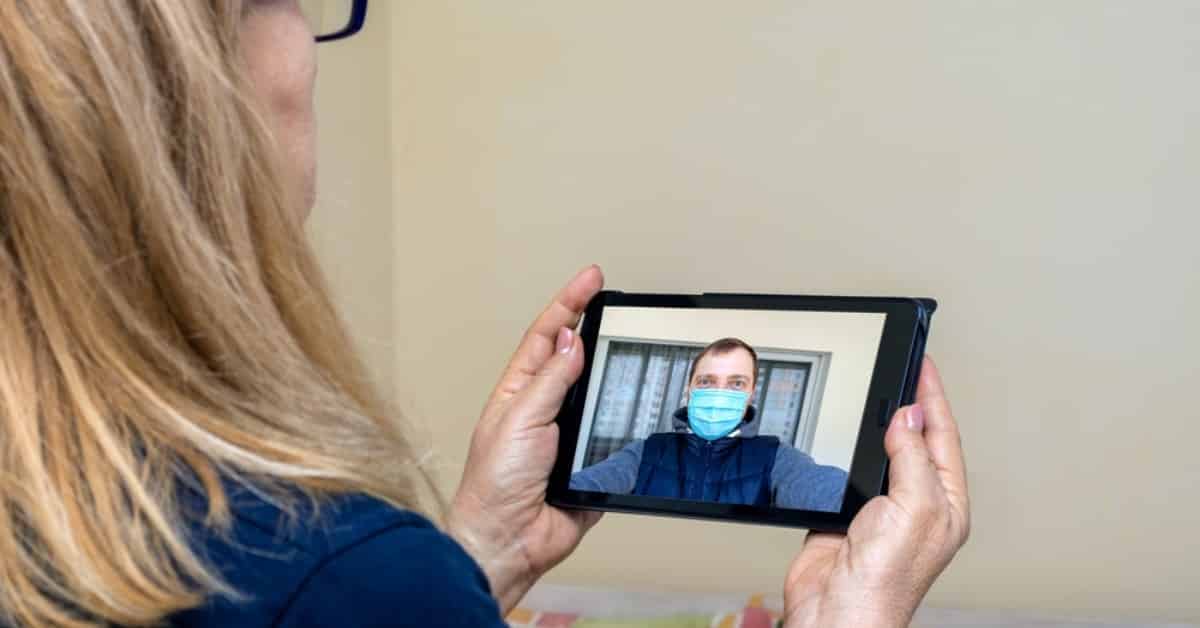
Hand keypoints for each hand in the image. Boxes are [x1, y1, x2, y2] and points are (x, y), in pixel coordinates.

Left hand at [447, 265, 604, 612]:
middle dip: (598, 328)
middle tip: (620, 304)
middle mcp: (544, 407)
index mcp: (519, 390)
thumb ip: (550, 380)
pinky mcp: (590, 462)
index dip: (570, 304)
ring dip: (616, 374)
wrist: (508, 541)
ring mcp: (569, 434)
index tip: (592, 278)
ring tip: (634, 347)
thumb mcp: (520, 419)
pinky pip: (616, 434)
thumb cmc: (494, 485)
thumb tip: (573, 341)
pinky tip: (639, 407)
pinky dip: (628, 421)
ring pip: (600, 393)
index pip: (549, 335)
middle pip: (578, 358)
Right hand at [783, 357, 969, 627]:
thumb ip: (911, 458)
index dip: (933, 397)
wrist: (837, 612)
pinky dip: (847, 448)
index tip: (923, 364)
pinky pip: (851, 470)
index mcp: (946, 503)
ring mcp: (882, 510)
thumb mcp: (914, 507)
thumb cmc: (886, 580)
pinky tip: (844, 433)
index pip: (943, 436)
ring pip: (883, 453)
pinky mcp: (848, 514)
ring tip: (876, 390)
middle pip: (916, 440)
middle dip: (910, 403)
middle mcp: (917, 505)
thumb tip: (908, 417)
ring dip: (877, 424)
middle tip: (902, 367)